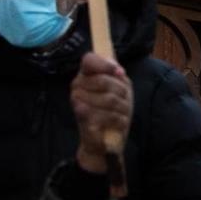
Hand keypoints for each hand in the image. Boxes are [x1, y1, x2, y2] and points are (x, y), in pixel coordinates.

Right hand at [70, 53, 132, 174]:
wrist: (104, 140)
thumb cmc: (111, 110)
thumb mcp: (118, 88)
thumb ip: (115, 74)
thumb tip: (118, 69)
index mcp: (84, 75)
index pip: (89, 60)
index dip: (105, 64)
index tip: (120, 73)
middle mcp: (76, 86)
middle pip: (105, 81)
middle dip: (122, 92)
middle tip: (124, 100)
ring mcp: (77, 102)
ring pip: (109, 99)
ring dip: (123, 107)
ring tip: (122, 113)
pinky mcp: (83, 119)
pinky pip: (108, 115)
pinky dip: (120, 120)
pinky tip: (119, 123)